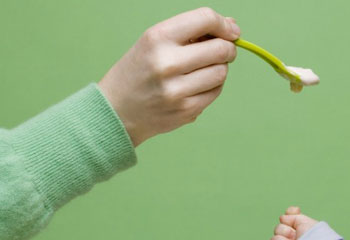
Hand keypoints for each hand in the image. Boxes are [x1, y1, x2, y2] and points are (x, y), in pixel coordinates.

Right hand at [98, 7, 240, 146]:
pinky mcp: (186, 110)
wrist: (117, 110)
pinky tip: (196, 85)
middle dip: (228, 48)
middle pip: (221, 49)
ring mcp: (177, 90)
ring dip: (219, 68)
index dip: (225, 24)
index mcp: (158, 38)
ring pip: (221, 72)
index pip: (205, 19)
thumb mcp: (154, 42)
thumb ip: (192, 31)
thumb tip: (232, 25)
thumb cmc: (140, 71)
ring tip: (203, 69)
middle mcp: (167, 63)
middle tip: (224, 51)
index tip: (232, 31)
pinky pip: (215, 92)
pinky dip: (212, 86)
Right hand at [267, 206, 317, 239]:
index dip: (288, 218)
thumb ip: (294, 215)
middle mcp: (290, 239)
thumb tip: (282, 218)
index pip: (285, 219)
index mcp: (297, 230)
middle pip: (277, 229)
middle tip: (296, 238)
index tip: (295, 219)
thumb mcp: (307, 223)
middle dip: (286, 232)